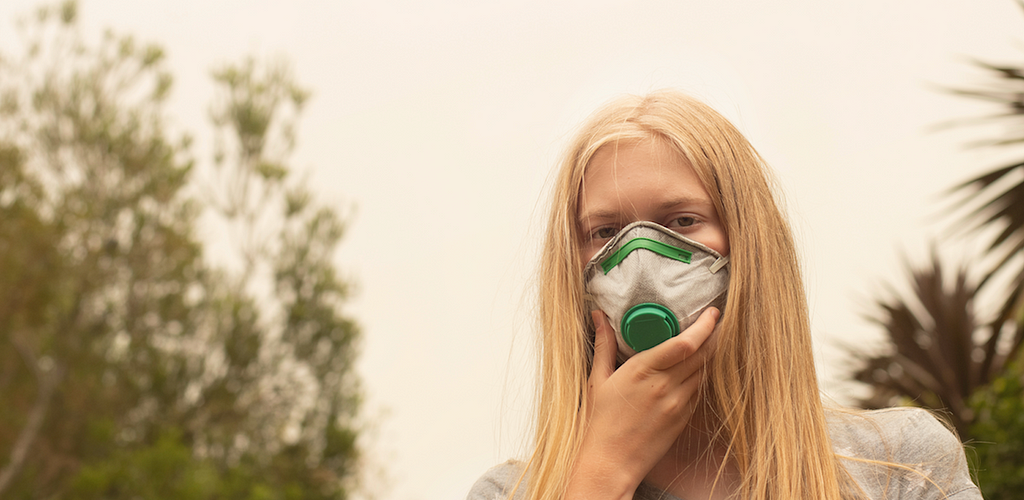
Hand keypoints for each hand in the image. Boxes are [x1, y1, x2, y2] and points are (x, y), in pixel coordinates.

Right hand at [564, 307, 719, 499]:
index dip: (704, 326)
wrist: (610, 463)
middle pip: (703, 354)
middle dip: (715, 334)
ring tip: (711, 339)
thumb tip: (598, 316)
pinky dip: (701, 375)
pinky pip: (699, 390)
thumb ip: (603, 345)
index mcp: (642, 371)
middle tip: (717, 319)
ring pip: (705, 371)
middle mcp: (665, 386)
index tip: (711, 312)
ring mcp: (677, 404)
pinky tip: (696, 368)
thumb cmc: (599, 422)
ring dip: (710, 353)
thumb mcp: (597, 380)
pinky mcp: (683, 418)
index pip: (685, 343)